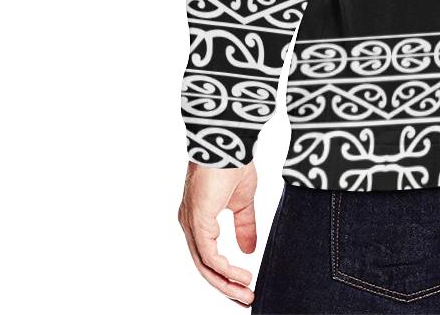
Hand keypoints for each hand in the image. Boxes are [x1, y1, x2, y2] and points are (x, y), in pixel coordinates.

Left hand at [179, 161, 257, 306]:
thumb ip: (244, 226)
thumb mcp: (243, 201)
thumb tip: (249, 250)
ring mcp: (192, 223)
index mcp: (199, 218)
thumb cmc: (233, 163)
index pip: (208, 255)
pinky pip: (209, 255)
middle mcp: (190, 224)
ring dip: (226, 282)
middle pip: (204, 266)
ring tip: (246, 291)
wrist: (229, 142)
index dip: (225, 274)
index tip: (245, 286)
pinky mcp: (198, 222)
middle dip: (226, 285)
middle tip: (246, 298)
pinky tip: (240, 274)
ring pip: (205, 265)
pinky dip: (225, 269)